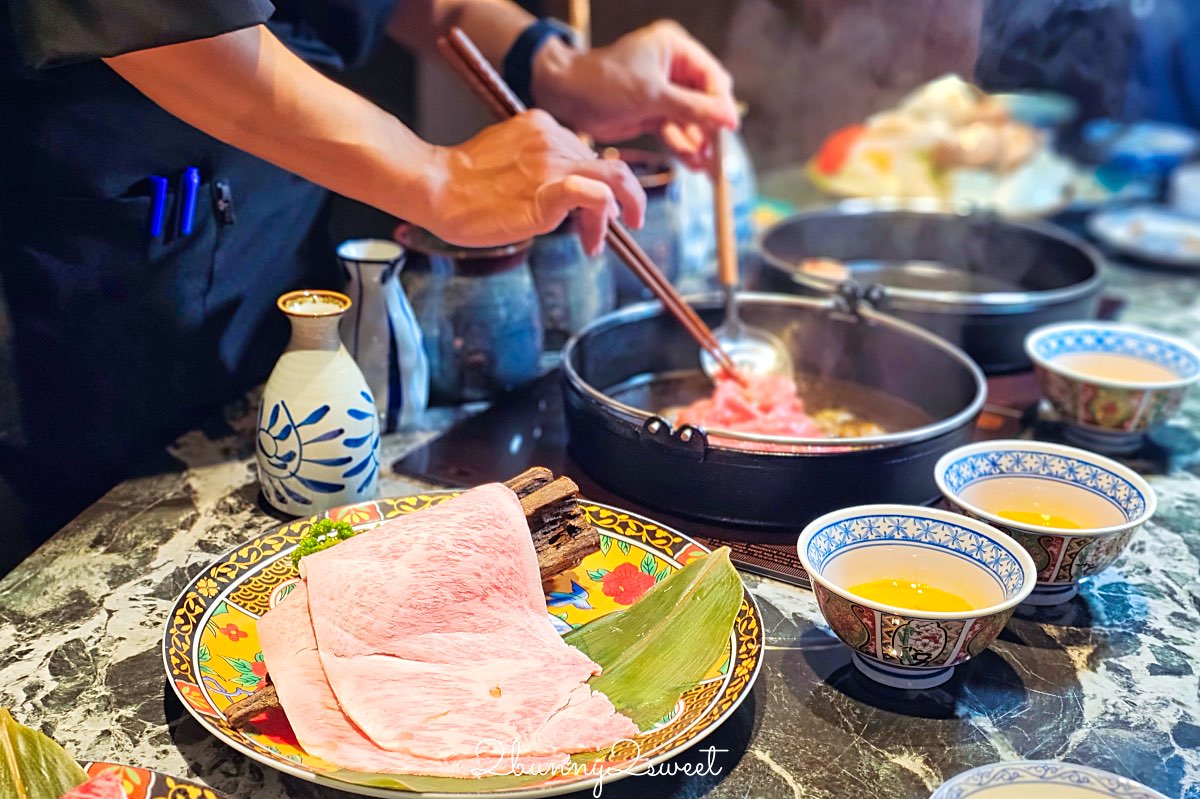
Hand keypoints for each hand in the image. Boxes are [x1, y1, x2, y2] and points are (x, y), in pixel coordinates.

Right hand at [425, 110, 644, 254]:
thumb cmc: (462, 183)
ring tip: (597, 243)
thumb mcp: (508, 158)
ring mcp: (553, 164)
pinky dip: (603, 215)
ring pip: (611, 181)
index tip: (597, 210)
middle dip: (623, 200)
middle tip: (627, 224)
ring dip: (614, 216)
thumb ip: (537, 165)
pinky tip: (593, 238)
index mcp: (543, 127)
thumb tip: (563, 191)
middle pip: (608, 167)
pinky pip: (594, 195)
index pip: (588, 153)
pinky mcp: (548, 191)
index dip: (599, 183)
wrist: (435, 187)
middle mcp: (554, 139)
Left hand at [532, 20, 737, 168]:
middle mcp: (673, 68)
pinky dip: (683, 146)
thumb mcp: (652, 95)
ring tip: (706, 165)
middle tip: (719, 154)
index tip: (729, 128)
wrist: (567, 97)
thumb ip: (693, 108)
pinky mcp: (653, 112)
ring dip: (698, 141)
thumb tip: (729, 119)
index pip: (712, 77)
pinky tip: (693, 162)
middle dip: (711, 128)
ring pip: (692, 119)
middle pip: (706, 100)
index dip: (722, 104)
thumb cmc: (603, 82)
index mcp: (675, 48)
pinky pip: (676, 130)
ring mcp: (664, 92)